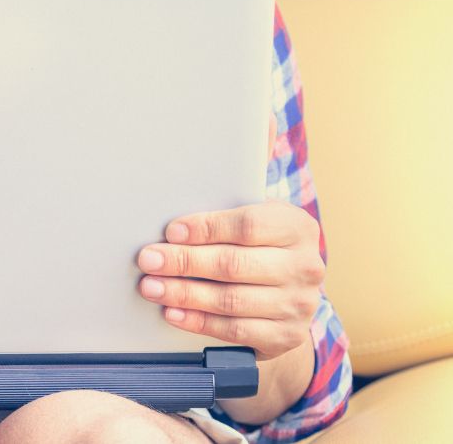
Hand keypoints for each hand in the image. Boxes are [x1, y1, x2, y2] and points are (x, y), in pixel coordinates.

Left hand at [136, 115, 323, 359]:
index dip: (206, 228)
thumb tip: (262, 115)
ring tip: (150, 285)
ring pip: (232, 300)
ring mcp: (298, 305)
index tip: (170, 230)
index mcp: (297, 225)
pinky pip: (235, 331)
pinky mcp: (284, 337)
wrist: (286, 301)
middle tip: (146, 258)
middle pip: (235, 264)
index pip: (249, 226)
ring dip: (184, 293)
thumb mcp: (259, 207)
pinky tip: (172, 310)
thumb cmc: (259, 244)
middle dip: (184, 261)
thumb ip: (255, 164)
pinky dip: (199, 321)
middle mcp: (306, 265)